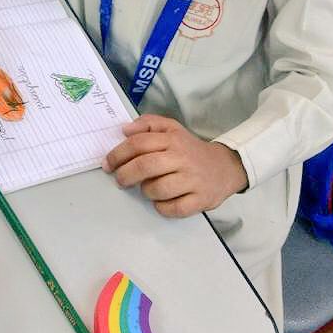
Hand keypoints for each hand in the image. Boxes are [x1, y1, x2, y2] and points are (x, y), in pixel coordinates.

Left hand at [102, 113, 247, 217]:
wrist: (225, 167)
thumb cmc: (190, 149)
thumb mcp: (172, 128)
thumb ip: (148, 124)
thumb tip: (124, 129)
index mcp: (172, 139)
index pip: (139, 143)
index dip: (118, 154)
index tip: (107, 164)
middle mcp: (182, 158)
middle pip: (145, 166)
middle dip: (125, 175)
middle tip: (120, 180)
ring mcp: (192, 180)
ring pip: (158, 189)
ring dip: (145, 191)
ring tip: (147, 188)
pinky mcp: (200, 200)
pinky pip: (174, 208)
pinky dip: (162, 207)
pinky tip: (161, 201)